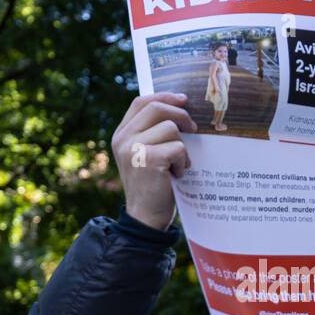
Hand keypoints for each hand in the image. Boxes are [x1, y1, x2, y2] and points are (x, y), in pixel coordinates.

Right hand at [110, 92, 196, 230]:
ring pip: (171, 128)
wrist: (145, 217)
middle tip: (193, 130)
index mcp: (121, 135)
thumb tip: (179, 106)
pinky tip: (176, 175)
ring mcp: (133, 148)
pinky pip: (178, 148)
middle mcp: (123, 139)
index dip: (164, 97)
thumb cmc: (152, 186)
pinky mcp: (148, 160)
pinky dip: (183, 162)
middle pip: (156, 109)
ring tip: (177, 165)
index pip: (141, 102)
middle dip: (180, 115)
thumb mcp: (144, 155)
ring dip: (182, 147)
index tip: (183, 99)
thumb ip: (151, 133)